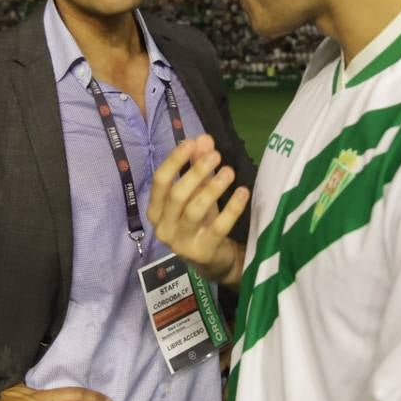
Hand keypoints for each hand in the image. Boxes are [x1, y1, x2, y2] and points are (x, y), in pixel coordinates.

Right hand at [147, 134, 249, 286]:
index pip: (160, 181)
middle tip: (216, 155)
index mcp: (156, 210)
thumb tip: (203, 138)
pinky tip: (243, 192)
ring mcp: (182, 243)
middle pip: (177, 195)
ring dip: (213, 188)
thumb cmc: (200, 222)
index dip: (174, 160)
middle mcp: (163, 228)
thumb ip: (196, 166)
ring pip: (195, 210)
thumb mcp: (197, 192)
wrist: (213, 261)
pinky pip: (219, 226)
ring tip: (229, 171)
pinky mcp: (203, 252)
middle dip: (196, 172)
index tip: (191, 143)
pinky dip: (232, 208)